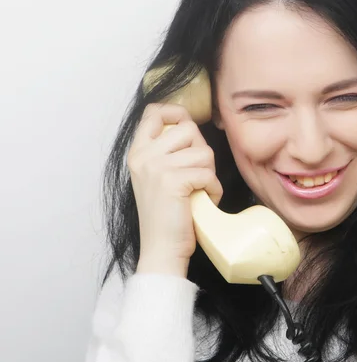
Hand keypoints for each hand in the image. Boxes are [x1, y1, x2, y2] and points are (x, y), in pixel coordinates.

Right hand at [127, 103, 222, 276]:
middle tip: (197, 175)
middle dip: (202, 151)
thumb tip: (191, 127)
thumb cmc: (167, 215)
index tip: (188, 129)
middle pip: (188, 128)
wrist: (161, 249)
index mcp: (138, 152)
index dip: (177, 113)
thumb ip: (167, 151)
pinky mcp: (172, 181)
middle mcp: (143, 155)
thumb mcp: (157, 176)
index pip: (154, 111)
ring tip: (199, 190)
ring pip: (203, 152)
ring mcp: (156, 167)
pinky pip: (208, 173)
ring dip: (209, 173)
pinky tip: (204, 200)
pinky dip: (214, 189)